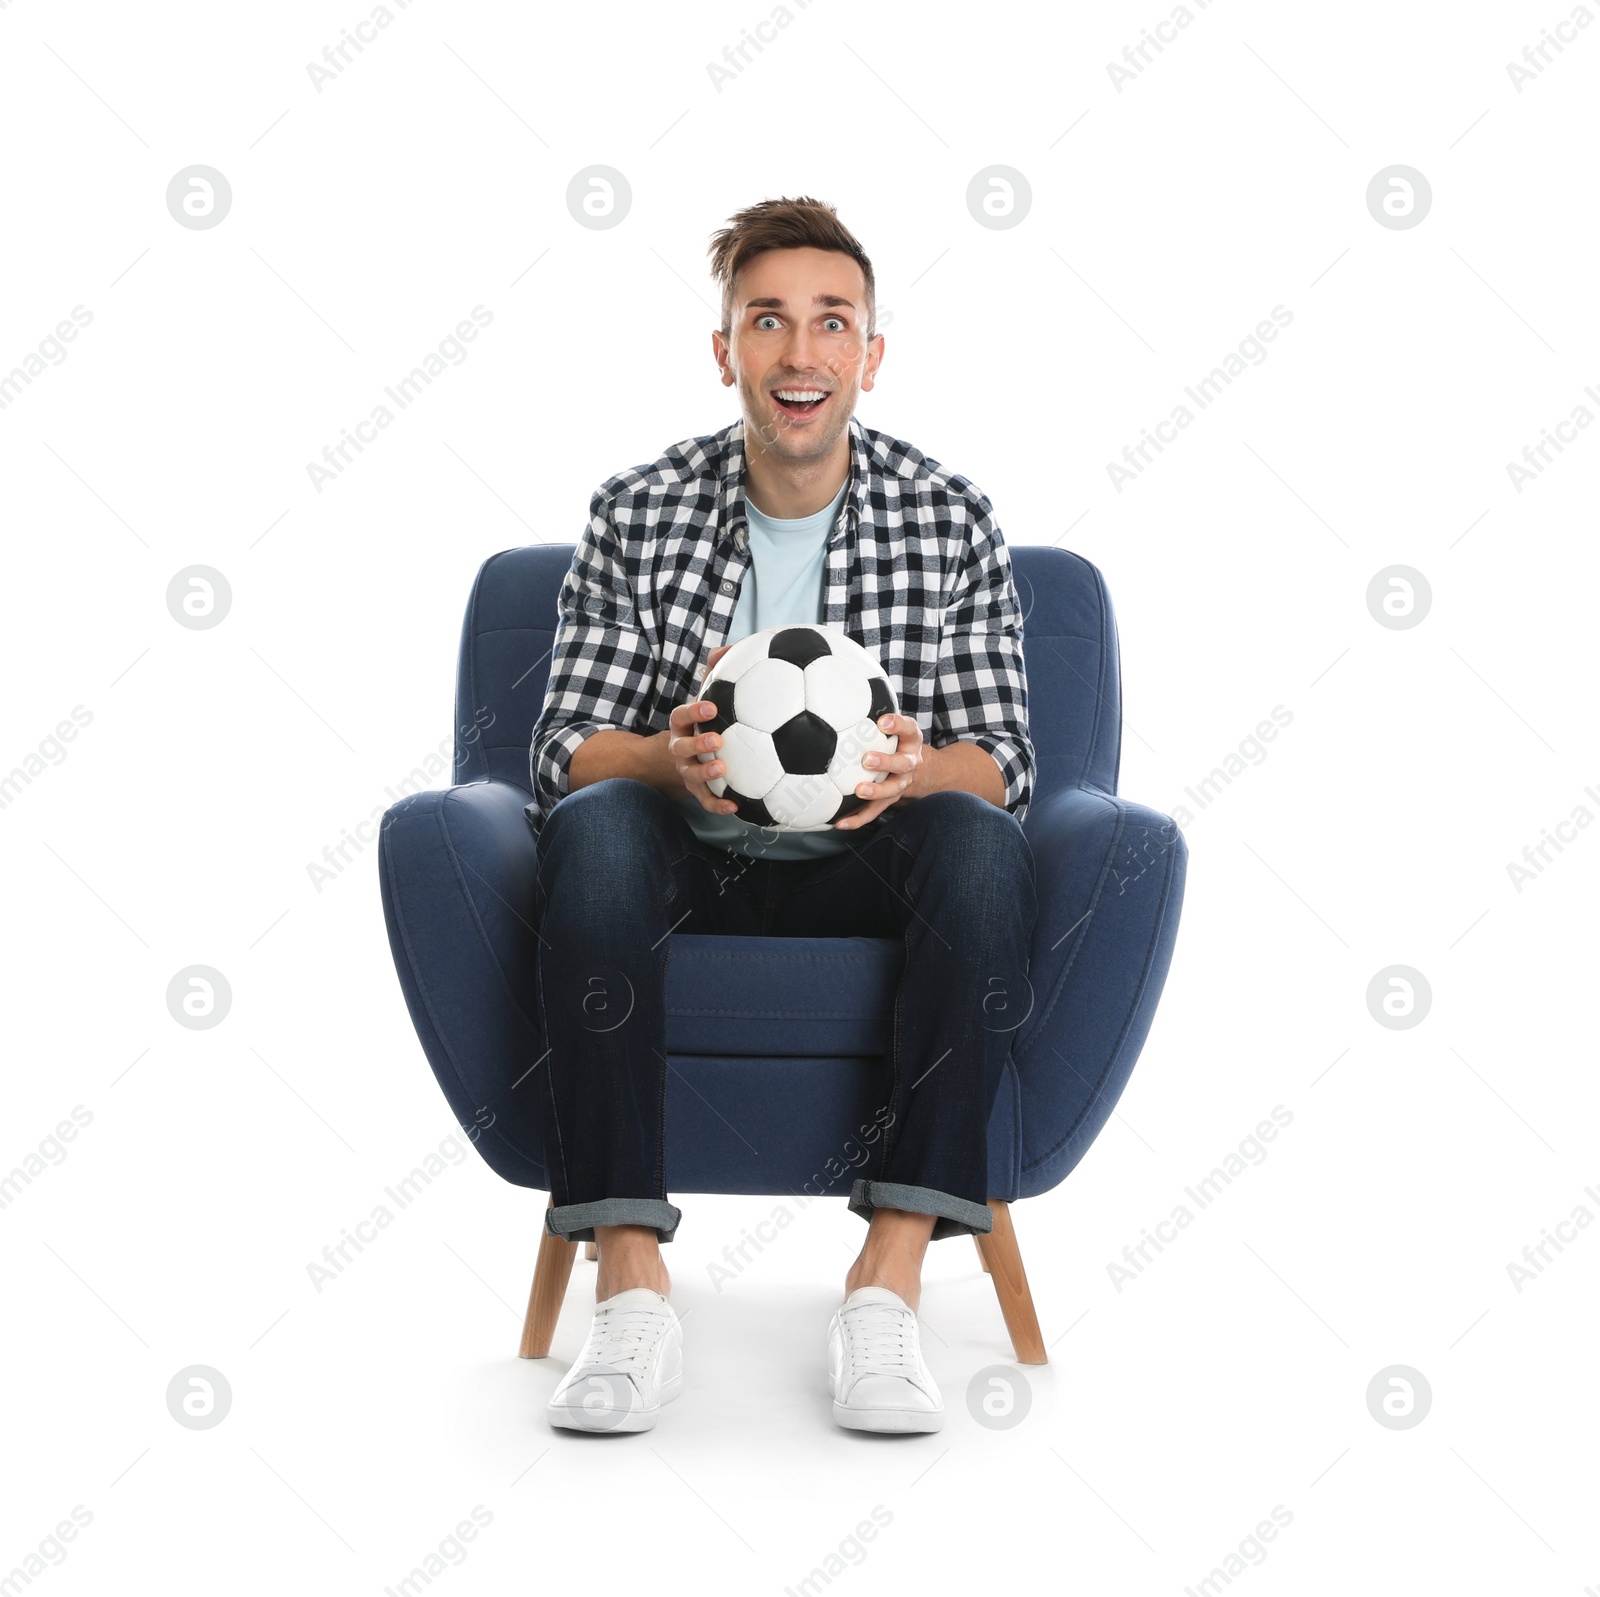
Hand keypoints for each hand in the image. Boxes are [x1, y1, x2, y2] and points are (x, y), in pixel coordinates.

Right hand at [667, 645, 736, 814]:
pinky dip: (719, 805)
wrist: (681, 758)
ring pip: (691, 776)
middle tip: (717, 741)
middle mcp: (680, 749)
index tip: (712, 707)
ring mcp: (687, 772)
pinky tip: (737, 807)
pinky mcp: (697, 792)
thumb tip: (731, 647)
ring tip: (723, 769)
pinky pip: (706, 801)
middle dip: (697, 745)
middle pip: (682, 748)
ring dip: (705, 775)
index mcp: (682, 726)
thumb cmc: (701, 722)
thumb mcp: (703, 698)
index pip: (681, 716)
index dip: (693, 712)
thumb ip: (714, 671)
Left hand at [833, 712, 923, 829]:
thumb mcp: (893, 726)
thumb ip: (875, 716)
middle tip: (868, 759)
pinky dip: (858, 819)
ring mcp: (900, 783)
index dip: (897, 724)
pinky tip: (840, 823)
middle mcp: (910, 762)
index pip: (908, 728)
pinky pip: (874, 812)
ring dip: (875, 791)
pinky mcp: (889, 800)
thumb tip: (840, 697)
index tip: (882, 721)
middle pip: (903, 763)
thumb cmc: (895, 741)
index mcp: (910, 740)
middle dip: (886, 762)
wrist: (917, 769)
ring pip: (891, 790)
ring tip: (860, 791)